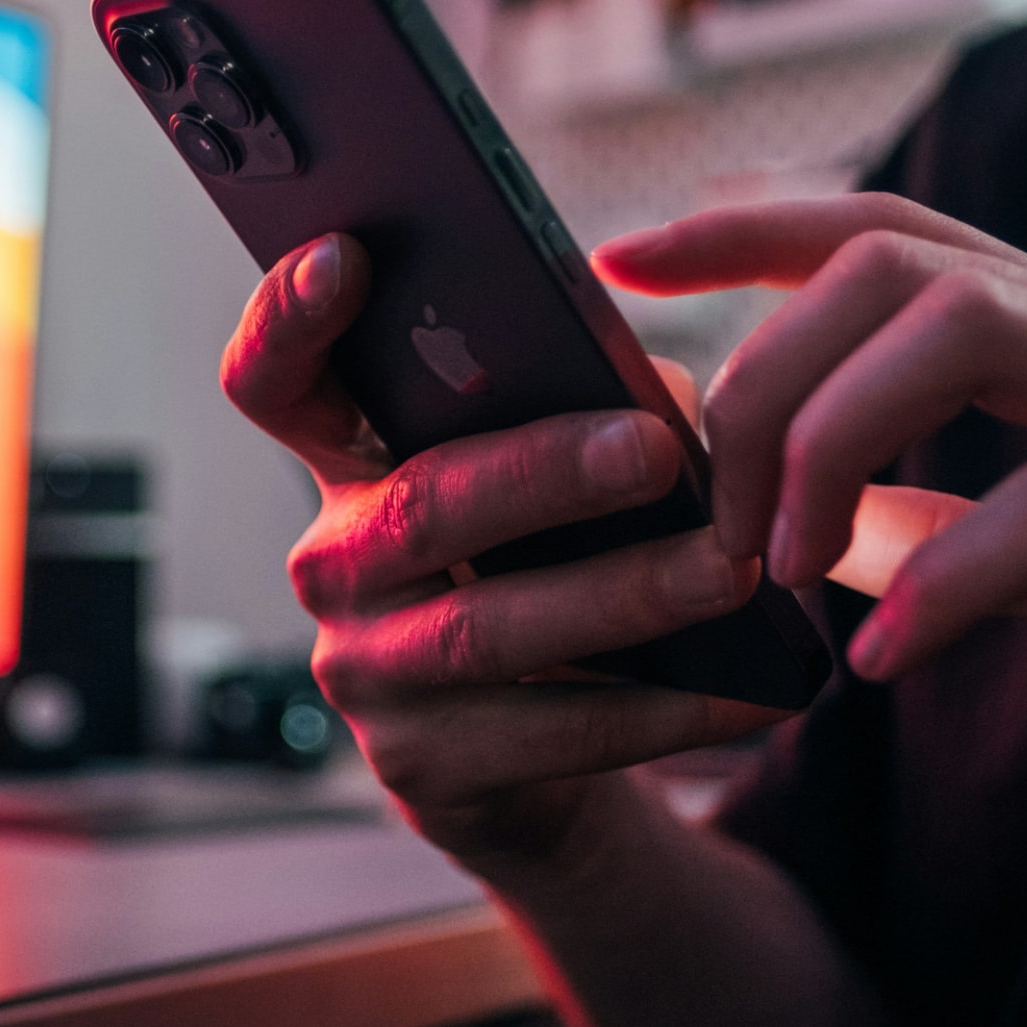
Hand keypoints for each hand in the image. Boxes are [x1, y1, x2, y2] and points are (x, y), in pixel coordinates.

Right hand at [222, 233, 786, 873]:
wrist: (525, 763)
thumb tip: (662, 400)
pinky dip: (661, 710)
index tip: (346, 254)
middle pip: (419, 507)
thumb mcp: (542, 483)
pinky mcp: (423, 772)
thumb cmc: (543, 570)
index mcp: (351, 464)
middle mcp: (334, 564)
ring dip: (621, 596)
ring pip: (485, 631)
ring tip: (727, 570)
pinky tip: (750, 691)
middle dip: (541, 473)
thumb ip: (581, 415)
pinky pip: (550, 734)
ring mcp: (366, 674)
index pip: (276, 381)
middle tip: (652, 447)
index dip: (290, 318)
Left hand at [595, 194, 1026, 878]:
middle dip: (763, 366)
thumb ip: (958, 529)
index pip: (891, 235)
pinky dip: (961, 569)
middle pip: (900, 262)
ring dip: (836, 433)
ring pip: (978, 322)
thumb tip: (813, 531)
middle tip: (708, 513)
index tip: (616, 250)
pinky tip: (891, 649)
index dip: (746, 223)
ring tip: (779, 564)